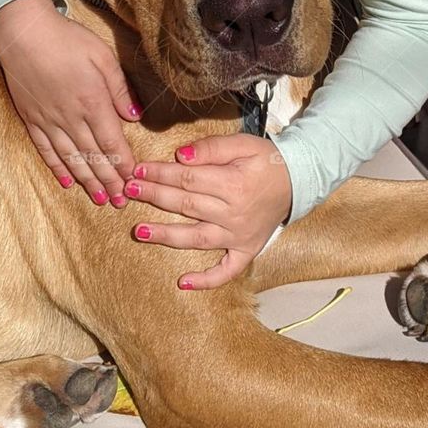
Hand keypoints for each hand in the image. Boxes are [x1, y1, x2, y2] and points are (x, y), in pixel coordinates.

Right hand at [0, 0, 141, 203]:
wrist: (24, 33)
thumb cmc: (67, 39)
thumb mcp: (102, 56)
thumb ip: (120, 89)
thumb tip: (135, 116)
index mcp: (92, 102)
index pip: (112, 142)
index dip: (123, 163)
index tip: (133, 179)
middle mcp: (70, 118)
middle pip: (93, 156)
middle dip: (109, 180)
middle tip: (121, 200)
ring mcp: (49, 121)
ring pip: (71, 159)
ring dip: (87, 181)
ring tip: (100, 199)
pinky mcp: (31, 119)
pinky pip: (46, 151)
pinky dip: (58, 168)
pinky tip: (67, 182)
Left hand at [125, 134, 292, 289]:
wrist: (299, 181)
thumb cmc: (267, 161)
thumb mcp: (243, 144)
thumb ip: (212, 148)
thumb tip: (180, 157)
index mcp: (233, 184)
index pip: (187, 178)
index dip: (160, 174)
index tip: (138, 170)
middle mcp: (234, 214)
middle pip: (186, 206)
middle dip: (154, 197)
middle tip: (128, 191)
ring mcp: (239, 236)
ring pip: (196, 238)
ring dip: (165, 236)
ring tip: (138, 231)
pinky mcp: (246, 251)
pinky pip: (226, 271)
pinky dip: (206, 280)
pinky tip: (183, 283)